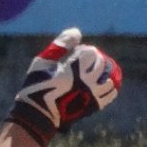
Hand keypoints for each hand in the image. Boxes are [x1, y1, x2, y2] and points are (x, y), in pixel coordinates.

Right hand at [7, 27, 120, 146]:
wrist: (37, 114)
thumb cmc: (36, 86)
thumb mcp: (42, 63)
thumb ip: (60, 46)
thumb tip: (77, 32)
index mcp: (75, 69)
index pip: (91, 52)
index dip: (83, 50)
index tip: (74, 54)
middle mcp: (88, 81)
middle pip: (102, 64)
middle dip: (95, 61)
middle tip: (83, 64)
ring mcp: (93, 95)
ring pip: (110, 81)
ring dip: (104, 75)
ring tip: (94, 75)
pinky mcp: (94, 106)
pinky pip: (110, 95)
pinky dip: (109, 88)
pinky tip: (102, 86)